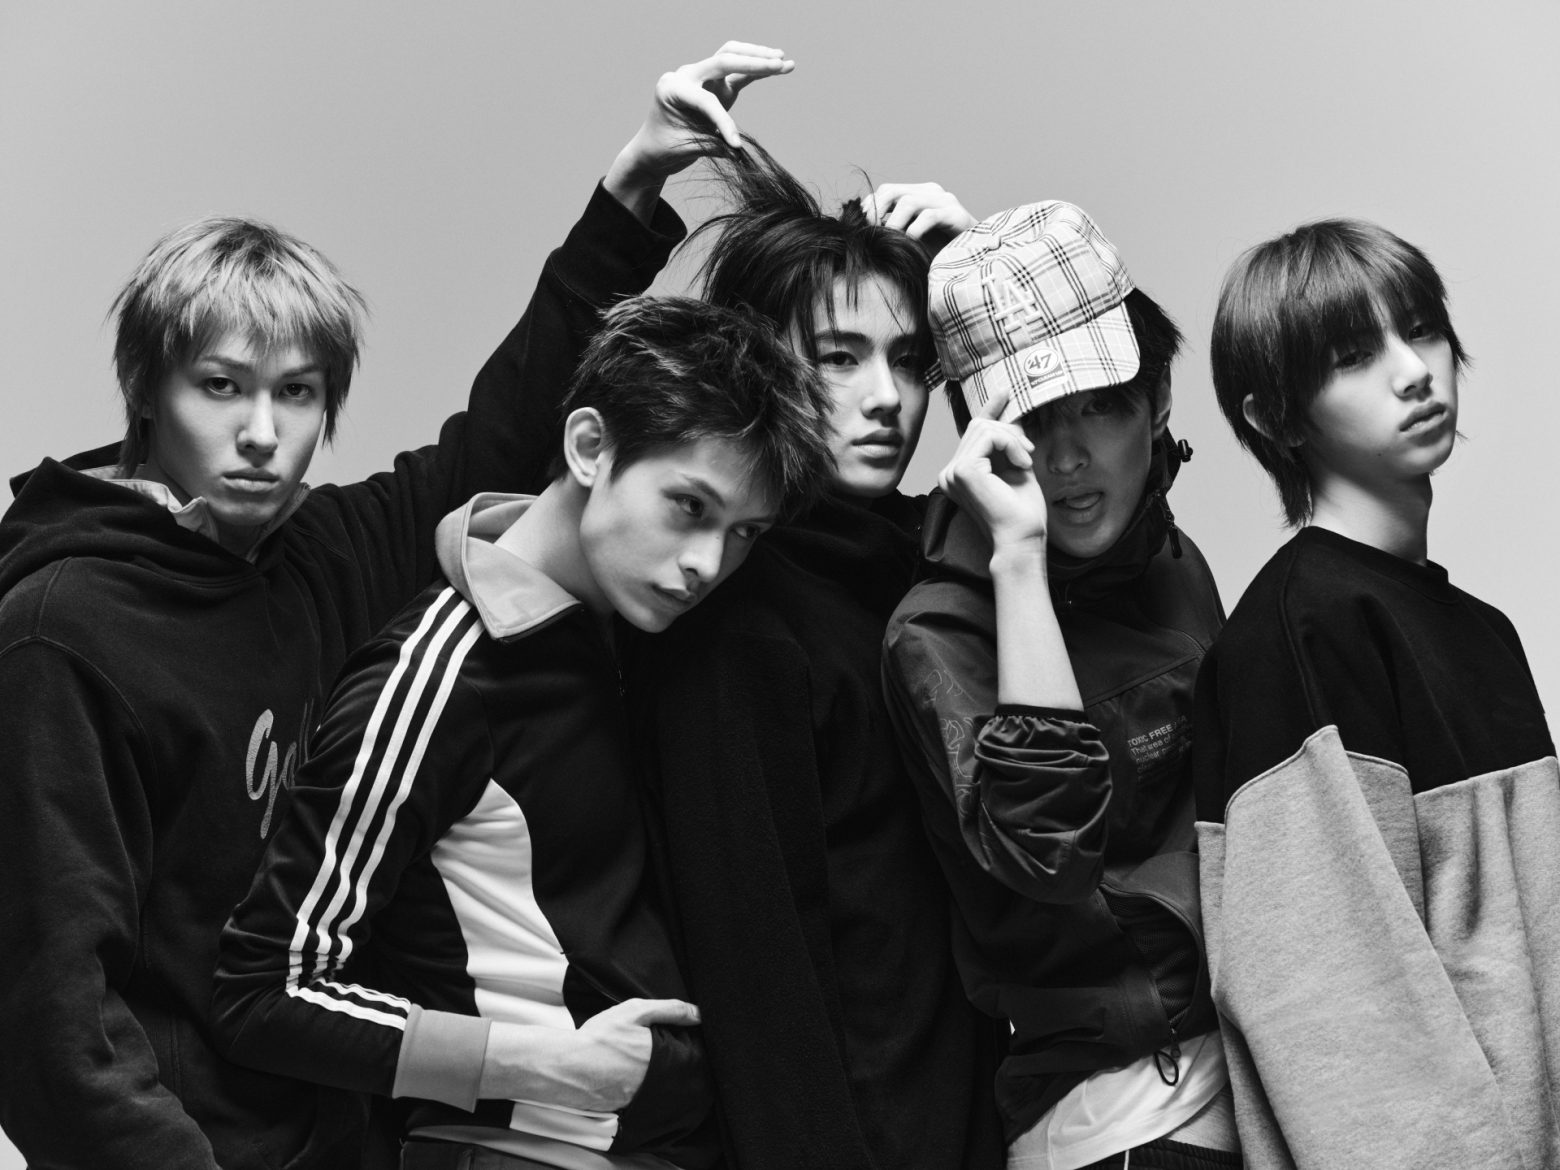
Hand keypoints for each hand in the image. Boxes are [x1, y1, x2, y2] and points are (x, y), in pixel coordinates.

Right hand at [479, 998, 699, 1111]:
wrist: (566, 1065)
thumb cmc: (599, 1037)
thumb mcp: (634, 1011)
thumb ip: (669, 1009)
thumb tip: (699, 1013)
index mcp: (661, 1057)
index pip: (689, 1058)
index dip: (689, 1052)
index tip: (685, 1045)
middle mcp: (655, 1080)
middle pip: (676, 1075)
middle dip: (674, 1067)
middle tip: (660, 1056)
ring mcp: (640, 1097)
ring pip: (660, 1089)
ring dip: (657, 1080)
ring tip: (641, 1067)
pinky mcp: (625, 1109)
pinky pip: (641, 1101)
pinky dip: (639, 1092)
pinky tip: (628, 1080)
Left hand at [605, 42, 794, 220]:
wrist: (654, 148)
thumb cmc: (665, 149)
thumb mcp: (685, 149)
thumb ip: (711, 145)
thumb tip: (739, 148)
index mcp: (673, 88)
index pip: (705, 99)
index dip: (723, 122)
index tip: (736, 145)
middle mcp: (687, 75)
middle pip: (723, 59)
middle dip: (753, 62)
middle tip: (779, 63)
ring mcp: (702, 77)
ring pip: (731, 56)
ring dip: (757, 57)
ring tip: (784, 61)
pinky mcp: (715, 85)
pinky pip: (738, 72)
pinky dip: (757, 69)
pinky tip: (779, 66)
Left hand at [865, 182, 976, 247]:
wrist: (972, 260)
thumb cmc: (938, 252)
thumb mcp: (909, 239)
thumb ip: (891, 229)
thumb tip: (861, 227)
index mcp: (918, 194)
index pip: (885, 191)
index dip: (870, 207)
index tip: (862, 228)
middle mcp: (931, 192)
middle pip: (892, 191)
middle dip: (876, 212)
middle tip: (871, 233)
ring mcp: (945, 201)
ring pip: (908, 202)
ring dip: (893, 223)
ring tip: (891, 241)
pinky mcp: (957, 215)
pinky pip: (929, 216)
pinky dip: (914, 230)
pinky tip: (911, 243)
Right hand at [938, 392, 1047, 550]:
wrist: (1022, 537)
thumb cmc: (1022, 511)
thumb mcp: (1017, 467)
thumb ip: (1009, 443)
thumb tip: (1010, 414)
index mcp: (959, 473)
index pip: (972, 433)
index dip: (988, 409)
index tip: (1004, 393)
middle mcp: (949, 472)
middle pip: (978, 426)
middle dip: (1009, 432)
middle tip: (1028, 452)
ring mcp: (952, 471)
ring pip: (984, 428)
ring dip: (1012, 439)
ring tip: (1025, 461)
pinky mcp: (963, 470)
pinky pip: (988, 436)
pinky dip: (1010, 444)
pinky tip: (1020, 464)